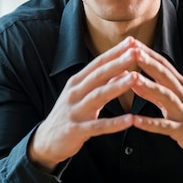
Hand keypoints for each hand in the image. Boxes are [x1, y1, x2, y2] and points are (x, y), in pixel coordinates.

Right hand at [28, 37, 141, 170]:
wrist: (46, 141)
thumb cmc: (69, 114)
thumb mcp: (83, 95)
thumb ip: (102, 84)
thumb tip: (124, 71)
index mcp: (76, 82)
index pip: (97, 63)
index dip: (114, 52)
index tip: (132, 42)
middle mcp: (74, 93)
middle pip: (98, 75)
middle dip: (117, 63)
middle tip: (135, 52)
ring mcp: (74, 111)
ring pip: (98, 96)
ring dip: (117, 86)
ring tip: (134, 78)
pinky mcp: (76, 130)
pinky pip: (98, 126)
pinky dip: (114, 123)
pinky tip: (130, 120)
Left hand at [129, 41, 182, 182]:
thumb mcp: (173, 101)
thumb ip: (152, 92)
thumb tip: (132, 80)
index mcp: (180, 85)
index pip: (163, 65)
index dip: (148, 53)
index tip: (132, 42)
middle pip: (165, 75)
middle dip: (149, 63)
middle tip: (133, 51)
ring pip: (166, 96)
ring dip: (149, 86)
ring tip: (133, 79)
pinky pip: (165, 126)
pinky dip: (150, 123)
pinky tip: (135, 121)